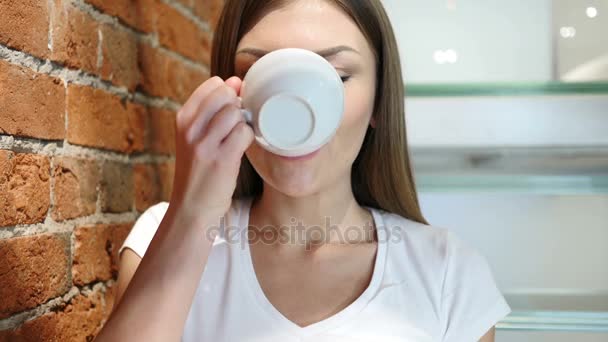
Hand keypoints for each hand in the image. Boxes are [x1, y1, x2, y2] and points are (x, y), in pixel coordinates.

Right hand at [167, 76, 253, 226]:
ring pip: (236, 113)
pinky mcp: (221, 160)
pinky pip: (244, 133)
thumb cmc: (200, 169)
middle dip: (238, 106)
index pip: (213, 86)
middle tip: (237, 125)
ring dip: (244, 124)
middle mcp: (191, 129)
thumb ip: (213, 110)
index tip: (232, 109)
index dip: (230, 93)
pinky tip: (241, 149)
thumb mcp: (195, 136)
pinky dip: (249, 138)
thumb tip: (236, 81)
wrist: (191, 208)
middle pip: (226, 95)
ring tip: (237, 139)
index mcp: (183, 119)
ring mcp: (205, 144)